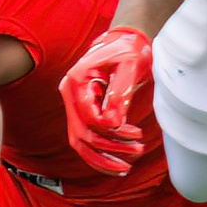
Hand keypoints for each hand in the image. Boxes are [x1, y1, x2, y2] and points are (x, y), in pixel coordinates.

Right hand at [59, 27, 153, 175]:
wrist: (125, 40)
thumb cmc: (129, 50)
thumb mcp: (129, 67)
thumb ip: (119, 94)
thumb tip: (113, 125)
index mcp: (77, 80)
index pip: (89, 117)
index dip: (112, 130)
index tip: (136, 132)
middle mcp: (70, 92)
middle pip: (81, 135)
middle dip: (109, 149)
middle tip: (137, 151)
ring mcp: (73, 103)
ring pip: (79, 142)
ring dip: (102, 158)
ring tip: (127, 166)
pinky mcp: (81, 110)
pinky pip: (84, 138)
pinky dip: (98, 154)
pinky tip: (117, 163)